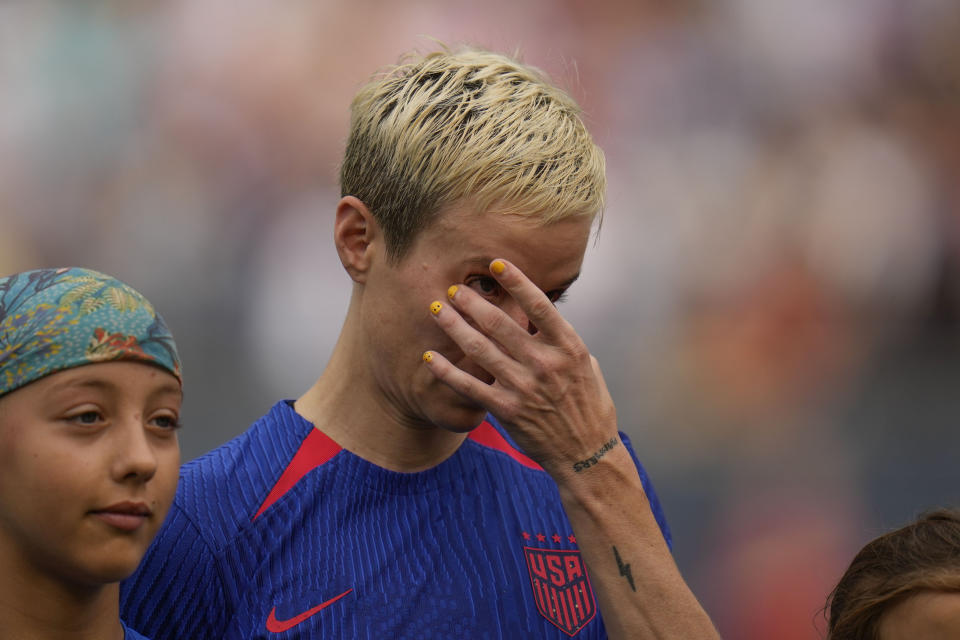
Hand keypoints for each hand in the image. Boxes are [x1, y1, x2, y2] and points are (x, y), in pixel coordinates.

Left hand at [423, 258, 619, 479]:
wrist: (586, 453)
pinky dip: (447, 371)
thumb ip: (560, 340)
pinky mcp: (507, 410)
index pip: (539, 305)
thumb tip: (540, 315)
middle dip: (472, 302)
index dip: (516, 281)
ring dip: (455, 327)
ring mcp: (524, 387)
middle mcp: (545, 363)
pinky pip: (470, 386)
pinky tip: (430, 357)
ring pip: (480, 349)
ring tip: (437, 310)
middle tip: (453, 289)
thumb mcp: (586, 365)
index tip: (495, 263)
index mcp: (568, 347)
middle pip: (500, 323)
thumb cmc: (589, 406)